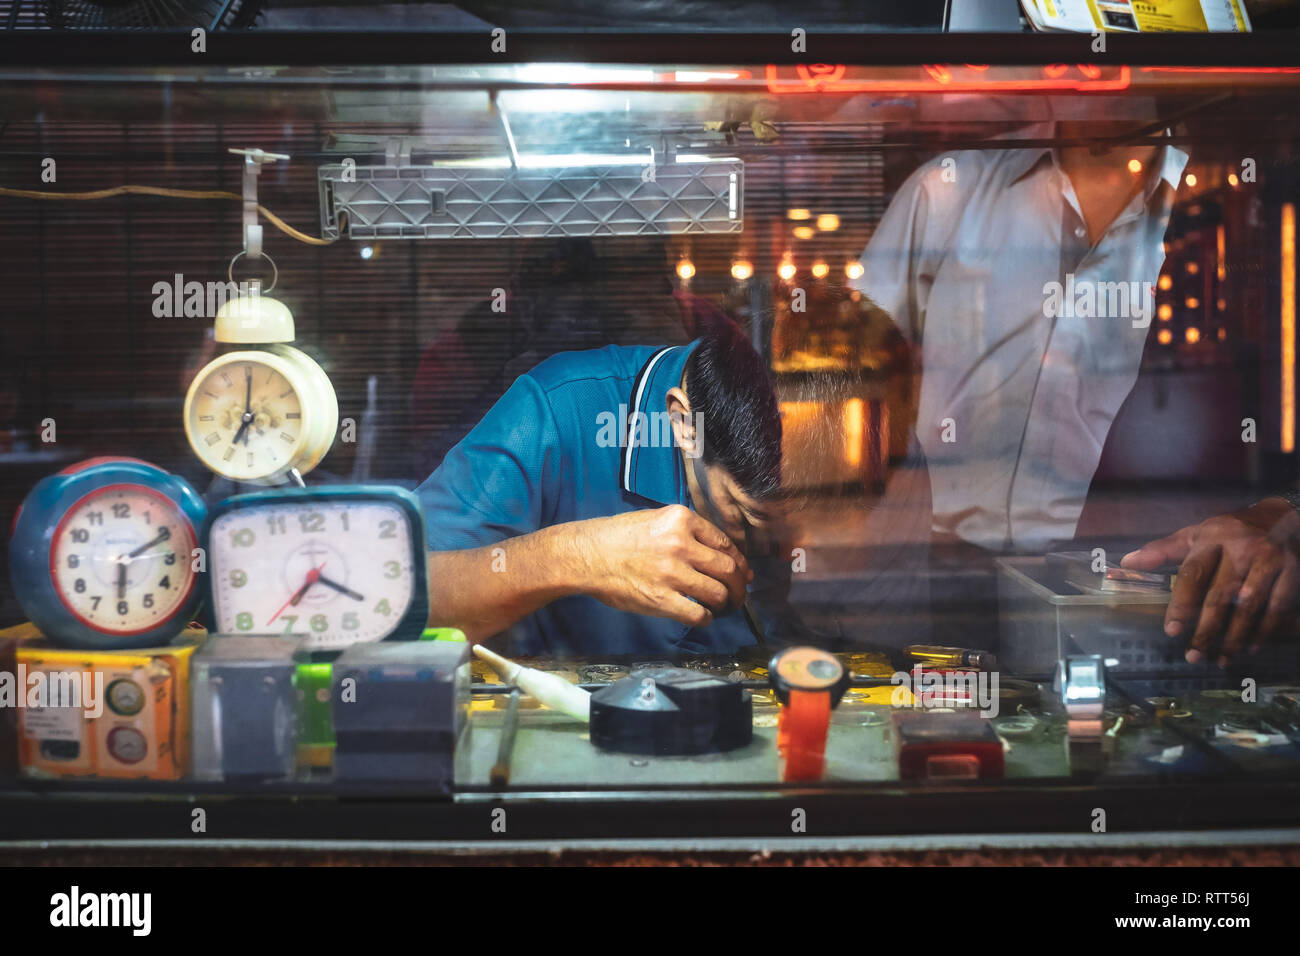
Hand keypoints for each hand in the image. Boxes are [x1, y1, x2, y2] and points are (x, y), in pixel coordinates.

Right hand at [577, 505, 751, 627]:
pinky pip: (699, 614)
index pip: (725, 544)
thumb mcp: (657, 519)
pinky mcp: (661, 599)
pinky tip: (703, 616)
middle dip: (739, 586)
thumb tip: (719, 554)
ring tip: (723, 607)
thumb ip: (688, 532)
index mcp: (682, 520)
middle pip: (728, 569)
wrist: (586, 555)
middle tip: (739, 595)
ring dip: (726, 604)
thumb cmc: (618, 537)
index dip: (739, 562)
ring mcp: (672, 572)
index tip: (743, 573)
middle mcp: (681, 544)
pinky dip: (707, 618)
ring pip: (718, 593)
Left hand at [1121, 499, 1299, 666]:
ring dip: (1234, 637)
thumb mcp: (1195, 534)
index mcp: (1212, 538)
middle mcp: (1242, 548)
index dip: (1181, 604)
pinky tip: (1250, 647)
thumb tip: (1127, 563)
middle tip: (1193, 655)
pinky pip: (1276, 608)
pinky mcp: (1292, 571)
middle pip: (1220, 595)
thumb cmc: (1230, 531)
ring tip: (1220, 659)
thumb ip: (1162, 551)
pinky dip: (1263, 630)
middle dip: (1206, 629)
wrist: (1283, 516)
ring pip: (1249, 606)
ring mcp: (1269, 560)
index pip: (1193, 574)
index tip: (1172, 631)